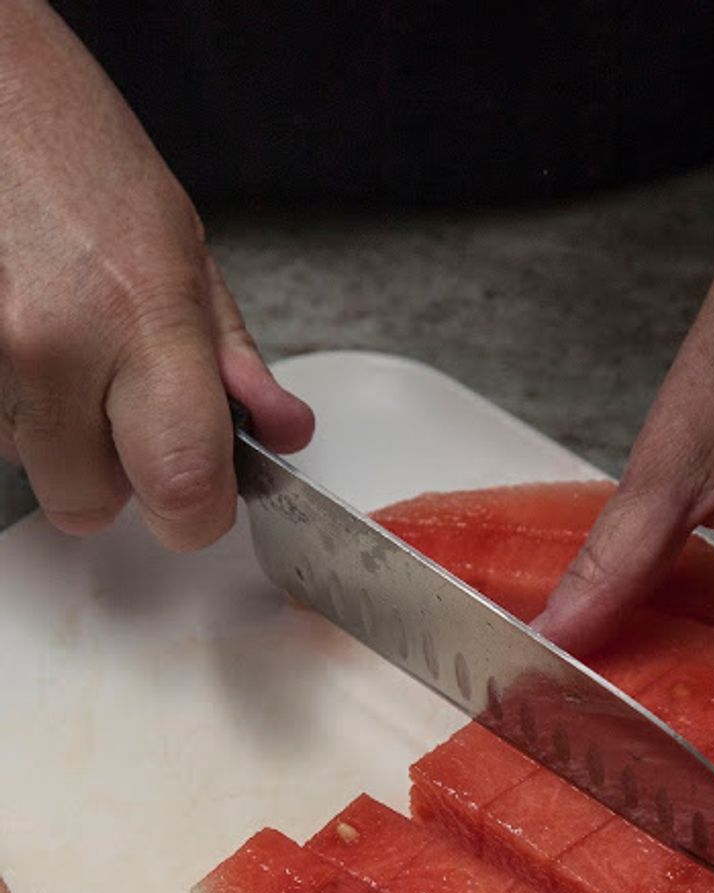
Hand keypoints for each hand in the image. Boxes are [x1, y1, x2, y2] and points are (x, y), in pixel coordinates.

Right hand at [0, 1, 312, 549]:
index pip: (184, 488)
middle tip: (122, 405)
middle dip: (115, 476)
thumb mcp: (183, 248)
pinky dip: (13, 405)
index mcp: (144, 317)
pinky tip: (22, 336)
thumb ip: (232, 361)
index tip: (203, 501)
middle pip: (90, 504)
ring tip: (63, 342)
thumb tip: (280, 432)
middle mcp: (56, 345)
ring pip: (33, 467)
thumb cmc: (71, 150)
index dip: (197, 514)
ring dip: (56, 433)